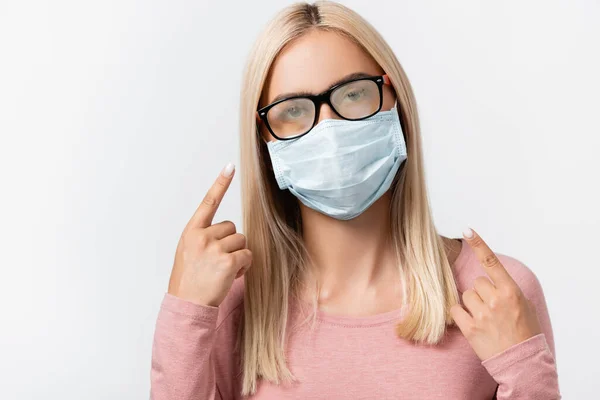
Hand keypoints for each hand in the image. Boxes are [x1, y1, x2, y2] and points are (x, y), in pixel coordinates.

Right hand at [167, 163, 251, 306]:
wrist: (186, 305)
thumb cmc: (189, 280)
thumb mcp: (188, 252)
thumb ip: (204, 238)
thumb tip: (227, 231)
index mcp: (191, 232)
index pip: (208, 203)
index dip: (220, 184)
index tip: (230, 167)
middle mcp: (202, 236)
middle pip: (232, 227)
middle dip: (231, 243)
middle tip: (219, 261)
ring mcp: (214, 249)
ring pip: (241, 241)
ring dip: (238, 255)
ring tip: (223, 270)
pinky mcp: (227, 262)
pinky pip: (247, 255)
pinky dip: (244, 266)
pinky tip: (232, 275)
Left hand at [450, 228, 541, 360]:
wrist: (523, 363)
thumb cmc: (525, 332)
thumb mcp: (525, 305)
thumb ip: (507, 289)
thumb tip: (490, 276)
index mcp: (511, 291)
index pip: (491, 262)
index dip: (478, 244)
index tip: (467, 230)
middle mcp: (495, 300)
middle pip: (477, 283)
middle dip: (483, 293)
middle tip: (494, 309)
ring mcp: (482, 314)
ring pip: (467, 295)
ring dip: (473, 304)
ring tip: (486, 319)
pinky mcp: (470, 328)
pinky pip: (455, 310)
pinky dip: (460, 315)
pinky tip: (473, 323)